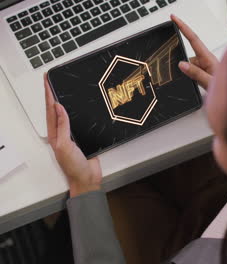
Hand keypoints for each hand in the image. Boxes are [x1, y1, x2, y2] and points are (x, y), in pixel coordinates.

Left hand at [45, 75, 101, 197]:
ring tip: (61, 89)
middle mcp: (62, 133)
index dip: (49, 95)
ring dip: (63, 101)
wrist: (87, 179)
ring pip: (66, 114)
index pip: (50, 110)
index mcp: (55, 134)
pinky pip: (78, 122)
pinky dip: (76, 112)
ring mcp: (72, 135)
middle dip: (53, 95)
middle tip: (51, 80)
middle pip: (56, 110)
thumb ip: (62, 127)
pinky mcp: (82, 138)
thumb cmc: (74, 167)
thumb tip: (58, 108)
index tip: (47, 81)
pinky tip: (78, 108)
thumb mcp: (65, 146)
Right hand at [171, 14, 218, 89]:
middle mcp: (206, 60)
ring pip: (189, 66)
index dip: (183, 27)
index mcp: (208, 58)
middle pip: (188, 57)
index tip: (174, 18)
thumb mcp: (210, 82)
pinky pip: (192, 72)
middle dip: (186, 65)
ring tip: (201, 84)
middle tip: (194, 77)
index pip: (193, 39)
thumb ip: (196, 73)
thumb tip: (182, 64)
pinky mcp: (203, 72)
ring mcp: (204, 66)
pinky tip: (198, 84)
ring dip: (191, 75)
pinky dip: (192, 77)